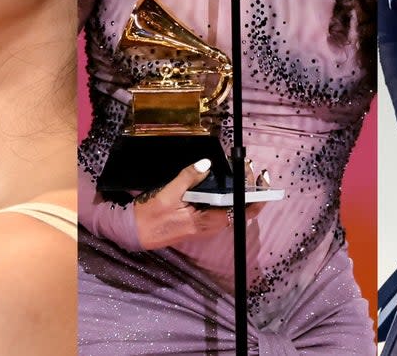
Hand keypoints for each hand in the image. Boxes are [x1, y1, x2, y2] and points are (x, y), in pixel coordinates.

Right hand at [132, 159, 265, 249]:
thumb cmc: (151, 216)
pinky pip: (220, 208)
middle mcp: (211, 226)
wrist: (136, 233)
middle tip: (248, 165)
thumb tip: (206, 163)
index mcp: (207, 221)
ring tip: (240, 169)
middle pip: (240, 208)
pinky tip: (224, 180)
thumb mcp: (168, 194)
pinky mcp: (200, 222)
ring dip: (238, 190)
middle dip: (249, 187)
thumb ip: (188, 177)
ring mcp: (206, 225)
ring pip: (231, 208)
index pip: (242, 211)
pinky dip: (227, 194)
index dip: (257, 196)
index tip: (260, 178)